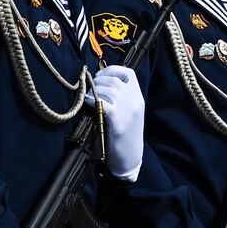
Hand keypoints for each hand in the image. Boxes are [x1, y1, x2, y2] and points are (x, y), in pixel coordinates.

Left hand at [87, 66, 144, 181]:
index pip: (128, 73)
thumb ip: (122, 97)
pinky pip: (102, 102)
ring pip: (107, 89)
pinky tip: (88, 104)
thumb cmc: (126, 135)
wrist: (130, 157)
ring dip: (94, 90)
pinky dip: (91, 100)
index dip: (111, 70)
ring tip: (88, 96)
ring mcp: (127, 110)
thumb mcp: (130, 112)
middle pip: (114, 80)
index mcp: (138, 97)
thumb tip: (102, 82)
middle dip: (98, 81)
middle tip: (90, 88)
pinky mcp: (117, 121)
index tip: (100, 75)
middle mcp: (134, 101)